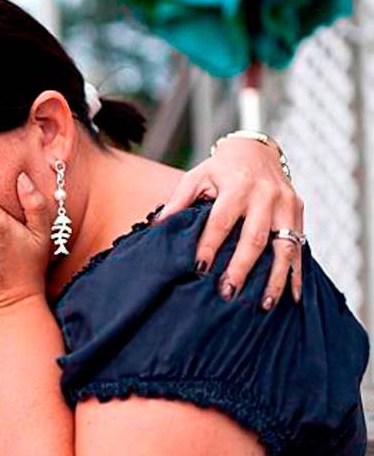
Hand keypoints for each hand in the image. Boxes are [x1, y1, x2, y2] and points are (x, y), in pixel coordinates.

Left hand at [157, 137, 303, 307]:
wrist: (256, 151)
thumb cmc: (220, 169)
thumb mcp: (196, 177)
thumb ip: (177, 202)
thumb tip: (154, 226)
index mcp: (237, 186)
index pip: (221, 222)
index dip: (210, 246)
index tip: (200, 269)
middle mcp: (265, 195)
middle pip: (254, 238)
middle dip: (241, 268)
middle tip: (228, 294)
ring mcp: (286, 204)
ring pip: (283, 247)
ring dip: (274, 279)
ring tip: (263, 305)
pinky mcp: (299, 212)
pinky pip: (300, 247)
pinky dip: (296, 273)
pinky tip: (291, 296)